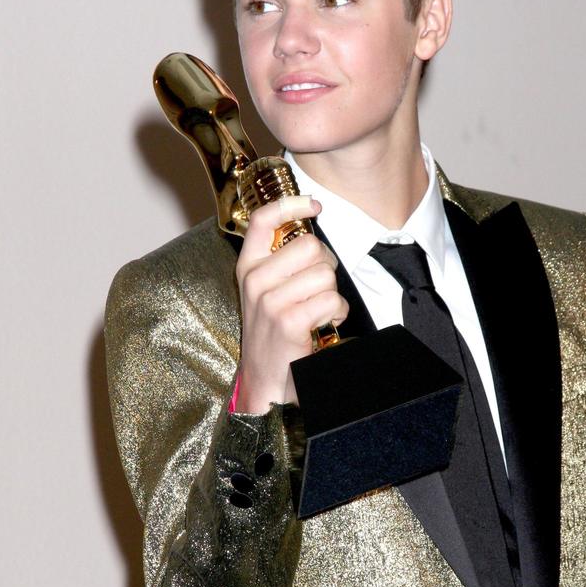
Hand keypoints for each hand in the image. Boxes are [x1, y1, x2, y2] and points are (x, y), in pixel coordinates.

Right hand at [235, 196, 348, 412]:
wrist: (266, 382)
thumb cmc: (273, 334)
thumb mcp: (265, 291)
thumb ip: (280, 261)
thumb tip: (308, 224)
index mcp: (247, 267)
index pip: (263, 220)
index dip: (291, 204)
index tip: (314, 206)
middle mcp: (254, 280)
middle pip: (311, 246)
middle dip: (326, 266)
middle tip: (318, 288)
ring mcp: (270, 301)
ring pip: (325, 274)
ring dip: (333, 294)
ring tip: (318, 311)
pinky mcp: (288, 321)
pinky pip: (332, 300)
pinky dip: (337, 313)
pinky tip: (324, 325)